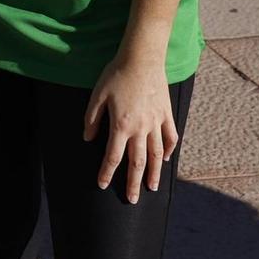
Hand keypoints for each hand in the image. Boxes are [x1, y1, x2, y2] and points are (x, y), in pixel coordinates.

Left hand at [83, 53, 177, 203]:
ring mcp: (156, 122)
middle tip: (132, 200)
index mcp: (121, 125)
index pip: (112, 156)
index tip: (102, 184)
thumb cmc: (116, 74)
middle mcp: (141, 128)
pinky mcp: (166, 114)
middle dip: (133, 183)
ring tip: (152, 188)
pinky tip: (166, 160)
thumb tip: (87, 138)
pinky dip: (169, 150)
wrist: (142, 58)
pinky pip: (171, 137)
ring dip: (154, 173)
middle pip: (137, 162)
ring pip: (157, 154)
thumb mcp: (97, 95)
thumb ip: (91, 119)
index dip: (106, 172)